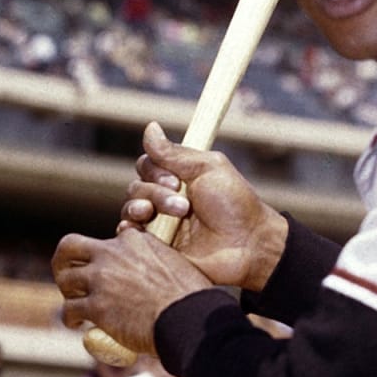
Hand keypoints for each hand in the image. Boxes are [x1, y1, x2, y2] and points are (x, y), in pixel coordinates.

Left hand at [53, 227, 214, 357]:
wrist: (190, 319)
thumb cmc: (191, 298)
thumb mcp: (176, 264)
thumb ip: (158, 261)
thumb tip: (152, 277)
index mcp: (136, 239)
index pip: (109, 240)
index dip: (105, 256)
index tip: (108, 271)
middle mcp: (114, 252)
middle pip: (70, 246)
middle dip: (64, 261)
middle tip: (69, 277)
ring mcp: (102, 278)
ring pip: (66, 279)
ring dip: (68, 292)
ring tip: (74, 304)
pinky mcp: (96, 305)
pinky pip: (70, 309)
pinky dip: (70, 318)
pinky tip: (76, 324)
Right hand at [118, 122, 287, 291]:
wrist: (248, 246)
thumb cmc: (235, 205)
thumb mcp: (207, 169)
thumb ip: (174, 152)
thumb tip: (150, 126)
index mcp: (179, 179)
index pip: (146, 166)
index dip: (154, 170)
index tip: (176, 180)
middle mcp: (165, 200)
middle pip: (136, 187)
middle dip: (156, 193)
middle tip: (184, 206)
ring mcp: (160, 225)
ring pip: (131, 209)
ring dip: (143, 208)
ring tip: (173, 217)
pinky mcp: (157, 249)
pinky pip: (130, 236)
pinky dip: (128, 229)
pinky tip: (137, 229)